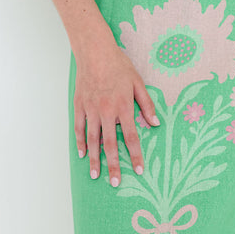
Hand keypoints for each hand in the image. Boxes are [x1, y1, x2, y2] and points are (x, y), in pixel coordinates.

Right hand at [73, 39, 159, 184]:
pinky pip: (79, 128)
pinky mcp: (80, 106)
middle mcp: (107, 111)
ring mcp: (91, 110)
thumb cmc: (118, 65)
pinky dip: (80, 142)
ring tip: (96, 175)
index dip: (136, 155)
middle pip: (111, 144)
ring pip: (93, 140)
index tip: (139, 170)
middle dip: (114, 165)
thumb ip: (147, 104)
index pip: (132, 137)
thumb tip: (156, 123)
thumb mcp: (138, 82)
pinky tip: (83, 154)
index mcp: (124, 107)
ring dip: (95, 159)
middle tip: (115, 183)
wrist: (94, 50)